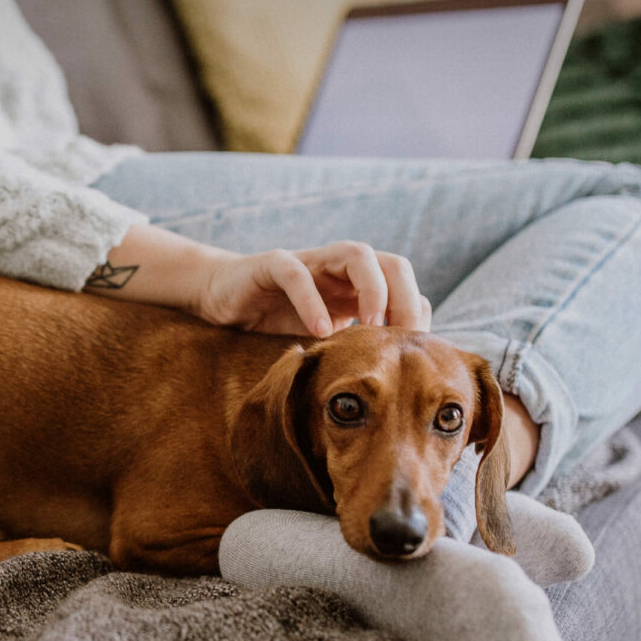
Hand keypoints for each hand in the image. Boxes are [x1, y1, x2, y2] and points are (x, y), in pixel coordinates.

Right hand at [194, 241, 430, 336]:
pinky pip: (298, 274)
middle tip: (401, 340)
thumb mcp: (323, 338)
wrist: (224, 299)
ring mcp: (310, 261)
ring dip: (372, 289)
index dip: (415, 317)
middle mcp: (341, 268)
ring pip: (356, 255)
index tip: (413, 357)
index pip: (405, 288)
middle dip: (404, 299)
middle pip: (392, 264)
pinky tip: (320, 331)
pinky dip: (313, 301)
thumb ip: (353, 346)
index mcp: (358, 284)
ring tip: (371, 326)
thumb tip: (393, 385)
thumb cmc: (277, 320)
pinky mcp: (273, 264)